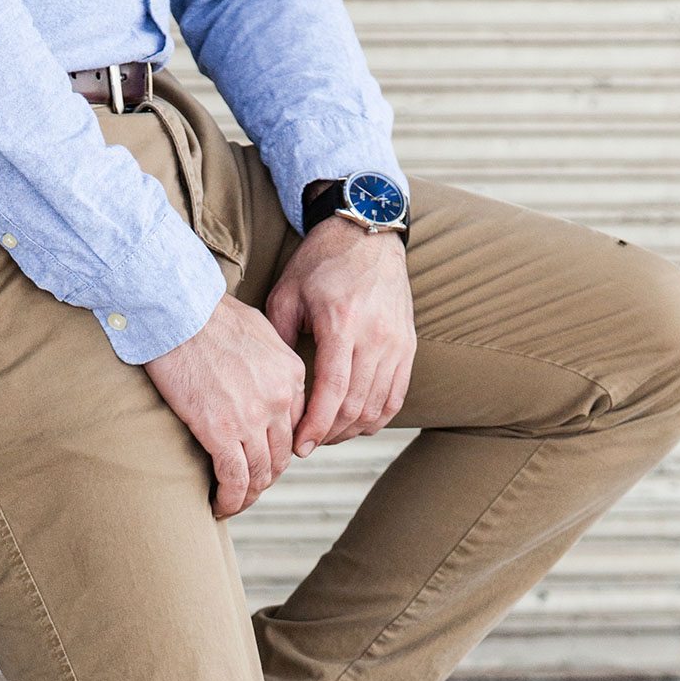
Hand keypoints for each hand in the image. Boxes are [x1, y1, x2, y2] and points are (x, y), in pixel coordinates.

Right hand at [145, 293, 305, 517]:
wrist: (177, 312)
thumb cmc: (207, 314)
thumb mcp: (258, 331)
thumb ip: (269, 362)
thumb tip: (261, 380)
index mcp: (292, 375)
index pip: (295, 427)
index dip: (278, 450)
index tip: (261, 460)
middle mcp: (281, 399)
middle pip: (281, 456)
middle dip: (265, 478)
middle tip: (246, 487)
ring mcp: (253, 418)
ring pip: (260, 474)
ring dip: (247, 496)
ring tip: (232, 503)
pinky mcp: (222, 432)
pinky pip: (234, 479)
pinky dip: (230, 499)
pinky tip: (219, 506)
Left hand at [265, 217, 415, 453]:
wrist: (366, 233)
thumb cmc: (319, 263)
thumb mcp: (286, 295)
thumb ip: (278, 343)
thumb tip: (272, 388)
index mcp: (342, 323)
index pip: (333, 392)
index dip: (315, 427)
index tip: (299, 447)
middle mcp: (375, 336)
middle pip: (355, 406)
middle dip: (329, 434)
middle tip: (307, 445)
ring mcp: (396, 342)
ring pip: (377, 407)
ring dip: (351, 430)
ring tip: (327, 435)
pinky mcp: (408, 345)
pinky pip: (396, 396)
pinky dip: (376, 418)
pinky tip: (355, 424)